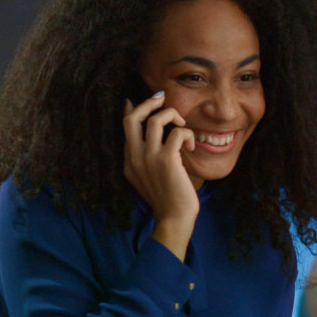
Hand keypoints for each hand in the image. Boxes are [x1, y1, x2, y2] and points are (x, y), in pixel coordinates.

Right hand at [122, 93, 197, 259]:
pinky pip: (177, 132)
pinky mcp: (166, 160)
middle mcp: (134, 157)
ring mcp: (149, 158)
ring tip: (182, 125)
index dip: (132, 108)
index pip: (125, 126)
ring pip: (155, 119)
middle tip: (163, 99)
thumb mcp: (148, 177)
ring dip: (172, 115)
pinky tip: (191, 145)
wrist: (173, 218)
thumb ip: (145, 158)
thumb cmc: (167, 198)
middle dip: (149, 103)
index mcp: (129, 160)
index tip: (138, 98)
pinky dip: (187, 134)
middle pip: (133, 117)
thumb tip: (151, 137)